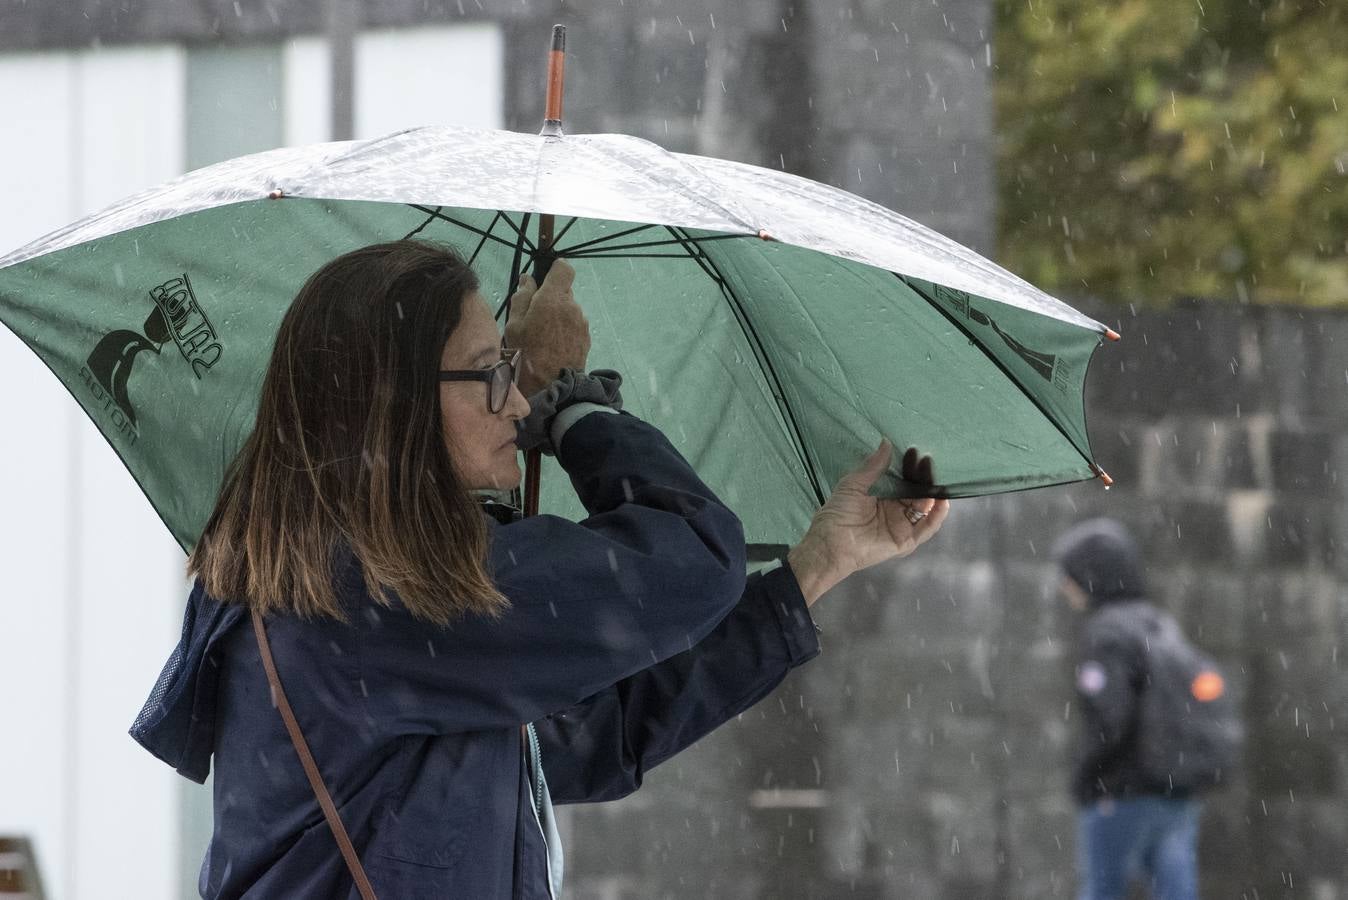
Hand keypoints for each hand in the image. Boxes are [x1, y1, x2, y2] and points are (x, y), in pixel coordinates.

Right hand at [503, 260, 590, 396]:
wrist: (550, 387)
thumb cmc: (526, 353)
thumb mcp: (514, 324)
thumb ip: (521, 297)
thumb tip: (528, 280)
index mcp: (553, 299)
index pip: (564, 268)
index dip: (554, 270)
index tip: (543, 280)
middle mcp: (572, 307)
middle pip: (564, 291)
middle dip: (550, 297)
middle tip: (534, 316)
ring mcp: (582, 323)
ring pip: (569, 309)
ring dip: (558, 315)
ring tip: (543, 335)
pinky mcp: (586, 337)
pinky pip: (574, 324)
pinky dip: (565, 328)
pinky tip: (553, 344)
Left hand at [786, 440, 949, 605]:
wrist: (831, 542)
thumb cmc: (837, 513)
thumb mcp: (854, 484)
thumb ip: (873, 466)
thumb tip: (886, 442)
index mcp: (883, 497)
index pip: (903, 480)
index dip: (910, 467)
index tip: (915, 452)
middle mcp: (895, 511)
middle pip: (917, 492)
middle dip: (924, 478)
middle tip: (928, 461)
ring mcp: (902, 526)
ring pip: (925, 509)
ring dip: (933, 494)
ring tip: (937, 478)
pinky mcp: (906, 541)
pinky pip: (926, 529)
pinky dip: (937, 516)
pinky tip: (942, 502)